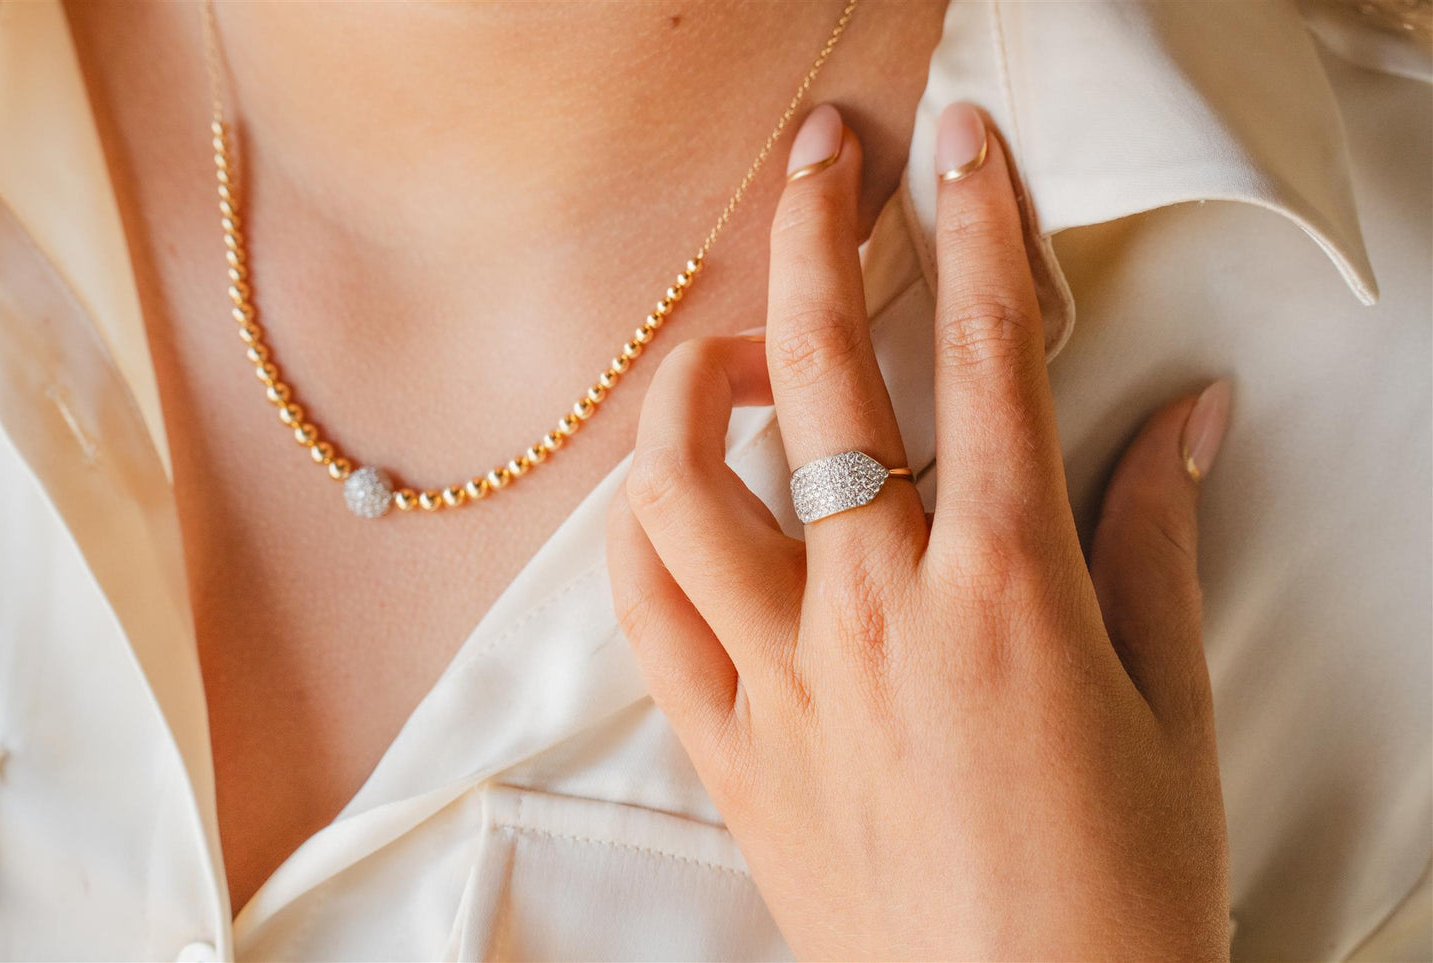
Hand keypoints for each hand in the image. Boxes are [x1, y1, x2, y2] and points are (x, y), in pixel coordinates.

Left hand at [606, 101, 1231, 960]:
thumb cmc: (1117, 894)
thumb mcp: (1169, 708)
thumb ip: (1154, 545)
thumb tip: (1182, 423)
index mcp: (1002, 589)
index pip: (989, 359)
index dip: (981, 228)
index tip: (961, 147)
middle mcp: (872, 610)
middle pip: (819, 375)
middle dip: (814, 238)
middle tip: (817, 162)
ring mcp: (780, 676)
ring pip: (679, 484)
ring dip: (692, 387)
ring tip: (730, 356)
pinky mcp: (726, 746)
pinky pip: (644, 607)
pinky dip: (643, 531)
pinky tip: (671, 506)